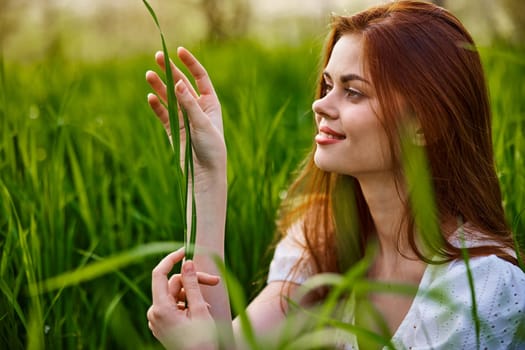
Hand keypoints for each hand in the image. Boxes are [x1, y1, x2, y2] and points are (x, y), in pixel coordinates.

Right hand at [145, 47, 225, 178]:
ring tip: (148, 74)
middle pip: (181, 84)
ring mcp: (184, 118)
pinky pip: (163, 115)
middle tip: (157, 56)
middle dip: (170, 70)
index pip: (200, 77)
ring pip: (169, 98)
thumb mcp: (202, 124)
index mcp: (210, 103)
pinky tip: (150, 97)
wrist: (205, 174)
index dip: (190, 63)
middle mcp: (197, 108)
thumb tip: (178, 83)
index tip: (178, 51)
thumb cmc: (211, 148)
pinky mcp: (174, 130)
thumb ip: (189, 104)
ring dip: (159, 86)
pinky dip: (157, 106)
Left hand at [147, 248, 219, 349]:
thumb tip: (187, 263)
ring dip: (193, 295)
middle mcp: (154, 313)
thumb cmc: (202, 341)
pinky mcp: (163, 324)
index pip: (159, 274)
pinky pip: (174, 305)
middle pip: (173, 284)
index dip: (171, 259)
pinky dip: (187, 304)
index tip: (185, 250)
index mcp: (160, 308)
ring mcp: (158, 319)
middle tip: (214, 281)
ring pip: (175, 294)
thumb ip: (191, 284)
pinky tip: (201, 312)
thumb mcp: (199, 309)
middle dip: (193, 281)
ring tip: (208, 306)